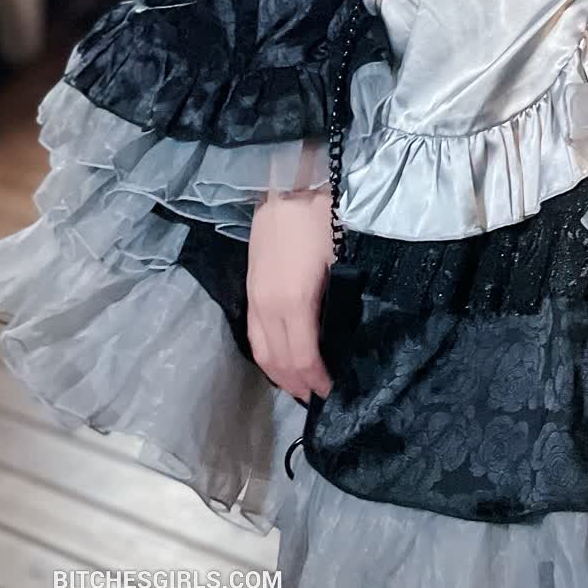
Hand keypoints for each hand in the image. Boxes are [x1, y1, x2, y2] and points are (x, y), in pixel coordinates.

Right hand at [246, 186, 334, 402]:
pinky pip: (253, 334)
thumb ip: (333, 304)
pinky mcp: (250, 290)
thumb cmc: (322, 223)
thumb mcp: (338, 265)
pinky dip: (266, 354)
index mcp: (294, 302)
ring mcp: (255, 299)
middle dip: (296, 384)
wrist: (290, 190)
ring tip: (296, 386)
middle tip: (314, 397)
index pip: (302, 357)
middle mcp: (268, 307)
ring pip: (260, 351)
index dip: (316, 379)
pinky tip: (279, 358)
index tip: (330, 390)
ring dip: (277, 374)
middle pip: (278, 361)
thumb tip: (334, 334)